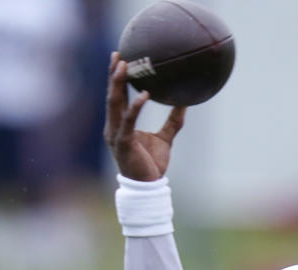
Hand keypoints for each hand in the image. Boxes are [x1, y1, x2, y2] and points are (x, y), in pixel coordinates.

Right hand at [104, 52, 185, 180]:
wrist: (149, 187)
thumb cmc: (153, 164)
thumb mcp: (165, 137)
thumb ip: (173, 120)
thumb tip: (186, 101)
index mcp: (120, 125)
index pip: (116, 97)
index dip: (116, 79)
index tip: (120, 59)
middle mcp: (114, 127)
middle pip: (111, 96)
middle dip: (113, 75)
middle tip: (118, 54)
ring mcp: (116, 134)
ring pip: (114, 104)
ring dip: (118, 84)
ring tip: (125, 66)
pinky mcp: (124, 142)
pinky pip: (128, 120)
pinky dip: (135, 106)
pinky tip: (144, 94)